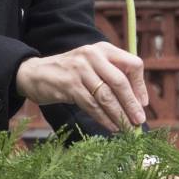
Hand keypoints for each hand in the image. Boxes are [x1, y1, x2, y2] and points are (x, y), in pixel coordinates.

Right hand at [14, 43, 147, 131]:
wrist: (35, 73)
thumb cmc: (71, 72)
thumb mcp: (93, 65)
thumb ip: (112, 76)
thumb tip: (137, 102)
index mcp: (104, 49)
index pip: (133, 64)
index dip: (140, 86)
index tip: (143, 104)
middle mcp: (93, 56)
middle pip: (120, 82)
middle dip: (131, 104)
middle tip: (139, 120)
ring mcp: (80, 69)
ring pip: (106, 96)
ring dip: (119, 115)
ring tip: (127, 128)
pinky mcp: (69, 85)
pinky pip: (92, 105)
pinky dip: (103, 118)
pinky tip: (111, 127)